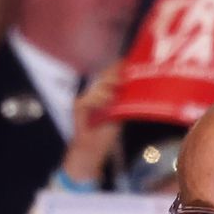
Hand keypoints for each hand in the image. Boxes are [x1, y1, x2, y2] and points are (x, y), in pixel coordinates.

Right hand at [62, 65, 122, 183]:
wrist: (92, 149)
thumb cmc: (106, 134)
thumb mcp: (120, 115)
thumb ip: (124, 101)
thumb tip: (136, 87)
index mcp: (102, 93)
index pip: (108, 76)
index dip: (116, 69)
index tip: (127, 63)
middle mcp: (93, 93)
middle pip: (102, 77)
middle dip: (113, 75)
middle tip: (123, 77)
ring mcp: (84, 98)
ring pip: (96, 86)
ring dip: (107, 87)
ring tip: (116, 92)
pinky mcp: (77, 106)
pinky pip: (88, 98)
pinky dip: (98, 99)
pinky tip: (107, 101)